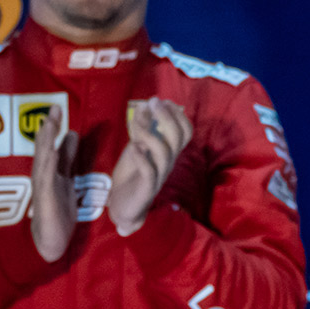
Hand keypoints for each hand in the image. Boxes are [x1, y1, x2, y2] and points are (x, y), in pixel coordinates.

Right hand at [30, 105, 79, 261]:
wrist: (49, 240)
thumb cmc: (57, 210)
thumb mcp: (66, 178)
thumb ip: (67, 158)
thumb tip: (72, 134)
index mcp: (52, 171)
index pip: (53, 145)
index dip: (54, 128)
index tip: (57, 109)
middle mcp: (45, 176)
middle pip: (46, 148)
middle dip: (49, 129)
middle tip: (53, 108)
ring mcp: (43, 186)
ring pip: (44, 160)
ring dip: (46, 142)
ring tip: (49, 124)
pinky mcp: (46, 198)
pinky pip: (47, 179)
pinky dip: (48, 165)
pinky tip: (51, 152)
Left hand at [108, 98, 191, 235]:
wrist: (124, 207)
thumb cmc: (132, 175)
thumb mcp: (136, 146)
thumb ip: (142, 130)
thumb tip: (146, 106)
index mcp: (169, 152)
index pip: (185, 132)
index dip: (177, 115)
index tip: (163, 101)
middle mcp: (168, 162)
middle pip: (177, 138)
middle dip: (167, 117)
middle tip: (154, 103)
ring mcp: (159, 175)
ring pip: (164, 152)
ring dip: (149, 134)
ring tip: (135, 125)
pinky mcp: (147, 188)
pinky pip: (149, 171)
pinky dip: (141, 157)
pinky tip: (133, 147)